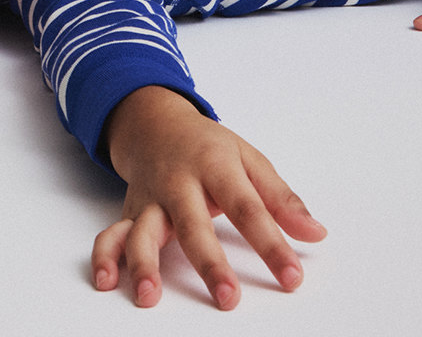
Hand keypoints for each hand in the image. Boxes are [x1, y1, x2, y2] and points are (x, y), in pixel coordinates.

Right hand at [92, 85, 325, 310]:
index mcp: (215, 165)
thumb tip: (316, 233)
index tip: (292, 277)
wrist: (154, 121)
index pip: (248, 207)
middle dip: (209, 262)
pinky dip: (105, 256)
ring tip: (150, 297)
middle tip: (228, 299)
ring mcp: (151, 199)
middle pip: (193, 224)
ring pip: (143, 231)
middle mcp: (179, 183)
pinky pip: (111, 233)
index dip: (271, 244)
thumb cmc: (208, 147)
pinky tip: (107, 282)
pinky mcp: (130, 211)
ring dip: (144, 263)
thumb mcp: (249, 159)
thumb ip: (281, 198)